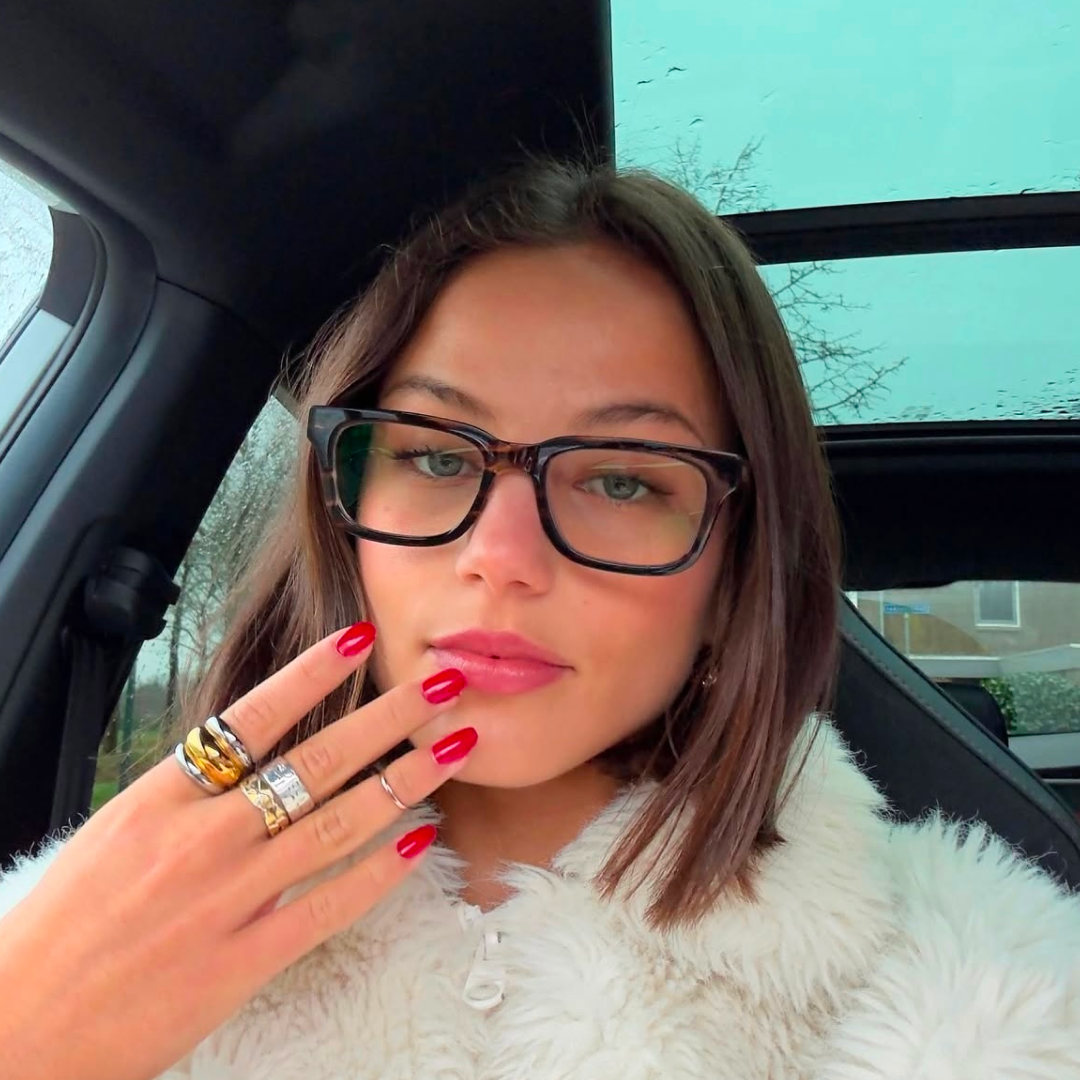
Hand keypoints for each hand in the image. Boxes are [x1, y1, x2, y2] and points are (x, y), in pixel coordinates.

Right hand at [0, 622, 472, 1079]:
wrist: (21, 1029)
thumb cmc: (66, 925)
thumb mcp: (117, 830)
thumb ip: (189, 790)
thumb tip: (253, 746)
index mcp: (160, 798)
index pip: (250, 717)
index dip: (312, 673)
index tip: (361, 639)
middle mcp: (200, 839)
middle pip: (315, 761)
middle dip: (389, 717)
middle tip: (443, 684)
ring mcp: (226, 900)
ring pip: (337, 825)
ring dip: (406, 780)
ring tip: (455, 746)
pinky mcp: (243, 961)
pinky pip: (330, 905)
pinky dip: (382, 872)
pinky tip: (421, 841)